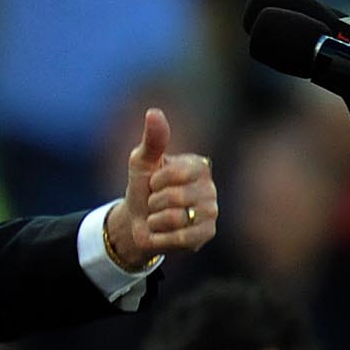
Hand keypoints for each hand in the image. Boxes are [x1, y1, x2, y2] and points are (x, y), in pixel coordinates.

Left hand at [107, 108, 216, 269]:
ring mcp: (212, 213)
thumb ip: (152, 139)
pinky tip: (163, 232)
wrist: (138, 221)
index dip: (155, 180)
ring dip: (156, 220)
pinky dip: (161, 236)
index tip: (154, 182)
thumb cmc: (142, 187)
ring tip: (159, 217)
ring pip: (175, 217)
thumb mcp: (142, 161)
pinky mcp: (207, 235)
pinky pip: (180, 238)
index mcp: (199, 165)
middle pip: (174, 197)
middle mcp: (211, 188)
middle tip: (155, 202)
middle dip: (153, 202)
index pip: (175, 173)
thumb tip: (154, 112)